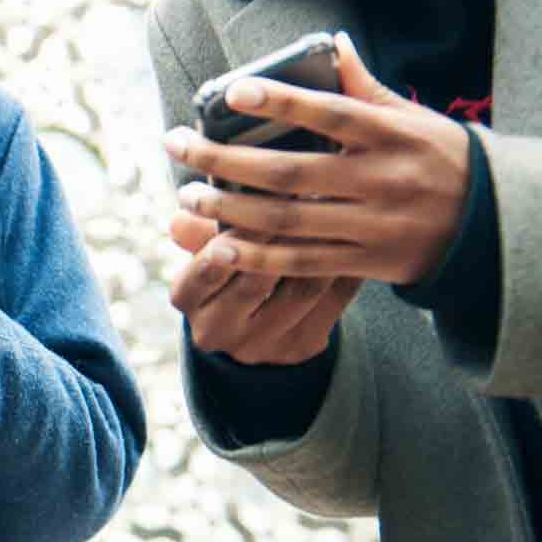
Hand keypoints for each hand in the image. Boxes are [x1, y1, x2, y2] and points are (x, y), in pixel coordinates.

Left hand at [161, 33, 472, 283]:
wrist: (492, 227)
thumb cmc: (443, 158)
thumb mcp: (413, 117)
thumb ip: (367, 86)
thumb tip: (334, 41)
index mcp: (391, 136)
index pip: (329, 114)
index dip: (281, 102)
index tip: (232, 91)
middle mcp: (381, 180)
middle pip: (291, 172)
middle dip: (225, 160)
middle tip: (177, 146)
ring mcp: (372, 226)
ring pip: (289, 220)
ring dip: (230, 209)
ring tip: (186, 195)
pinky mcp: (366, 263)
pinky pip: (302, 262)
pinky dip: (258, 256)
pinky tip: (218, 245)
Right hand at [168, 211, 363, 363]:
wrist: (252, 326)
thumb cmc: (227, 268)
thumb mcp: (207, 246)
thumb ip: (200, 228)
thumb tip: (184, 211)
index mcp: (186, 299)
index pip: (208, 265)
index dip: (235, 232)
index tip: (260, 193)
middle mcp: (217, 330)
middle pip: (256, 279)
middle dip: (284, 234)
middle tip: (312, 194)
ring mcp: (261, 345)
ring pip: (302, 289)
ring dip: (323, 247)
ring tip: (341, 209)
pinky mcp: (301, 348)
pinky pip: (333, 303)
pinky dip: (347, 268)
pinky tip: (358, 239)